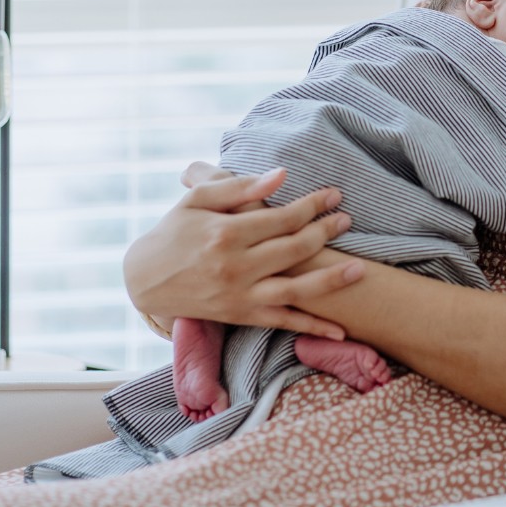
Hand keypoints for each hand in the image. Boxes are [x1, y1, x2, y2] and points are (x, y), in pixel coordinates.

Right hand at [122, 164, 363, 339]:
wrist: (145, 279)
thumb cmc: (174, 232)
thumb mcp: (197, 200)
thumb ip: (240, 187)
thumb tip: (281, 175)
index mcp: (226, 233)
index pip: (282, 218)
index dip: (312, 206)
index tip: (334, 196)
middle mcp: (236, 267)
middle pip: (294, 248)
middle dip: (326, 232)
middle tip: (347, 219)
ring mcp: (240, 295)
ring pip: (296, 289)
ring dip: (331, 280)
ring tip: (360, 269)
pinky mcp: (241, 316)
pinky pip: (283, 322)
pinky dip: (312, 328)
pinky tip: (340, 331)